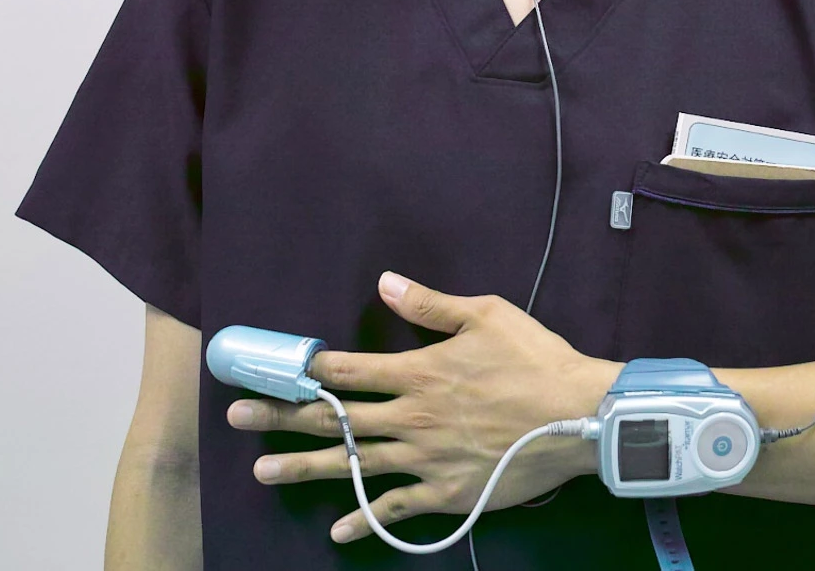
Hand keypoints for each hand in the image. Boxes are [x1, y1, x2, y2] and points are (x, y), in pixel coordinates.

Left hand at [226, 271, 622, 543]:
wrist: (578, 417)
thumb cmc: (535, 360)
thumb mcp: (487, 316)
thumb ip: (430, 304)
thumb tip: (384, 283)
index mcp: (417, 372)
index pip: (347, 369)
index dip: (304, 368)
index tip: (268, 368)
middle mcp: (410, 417)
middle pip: (335, 418)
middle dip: (282, 416)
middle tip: (236, 418)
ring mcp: (424, 459)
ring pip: (354, 464)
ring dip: (304, 467)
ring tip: (262, 471)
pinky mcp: (445, 492)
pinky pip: (396, 509)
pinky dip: (365, 521)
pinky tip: (337, 530)